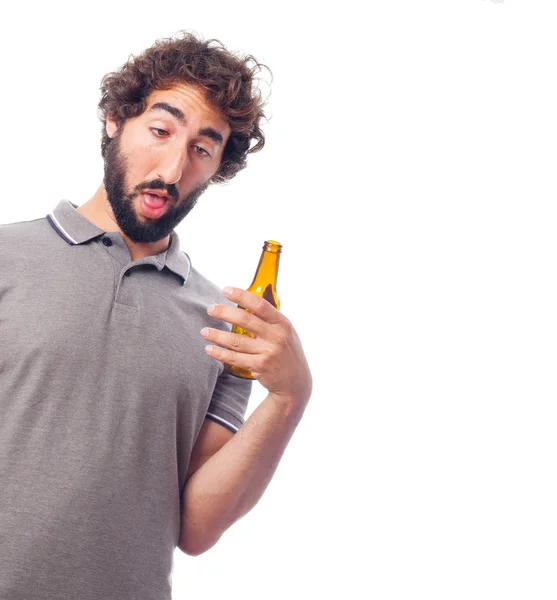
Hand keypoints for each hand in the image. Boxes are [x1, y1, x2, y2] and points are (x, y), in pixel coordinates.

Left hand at [202, 287, 311, 407]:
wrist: (296, 381)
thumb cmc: (287, 352)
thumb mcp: (286, 332)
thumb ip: (270, 319)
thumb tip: (246, 302)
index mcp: (282, 323)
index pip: (260, 305)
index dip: (241, 296)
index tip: (226, 290)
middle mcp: (276, 336)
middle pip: (245, 320)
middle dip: (224, 312)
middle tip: (210, 309)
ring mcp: (268, 352)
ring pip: (236, 341)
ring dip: (217, 335)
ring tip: (204, 331)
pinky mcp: (260, 367)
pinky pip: (235, 358)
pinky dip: (220, 353)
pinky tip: (209, 349)